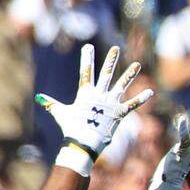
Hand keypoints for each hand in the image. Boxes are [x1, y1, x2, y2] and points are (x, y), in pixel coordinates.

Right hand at [36, 44, 153, 156]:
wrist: (83, 142)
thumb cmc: (71, 128)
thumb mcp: (60, 113)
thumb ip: (51, 104)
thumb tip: (38, 97)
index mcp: (85, 94)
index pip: (86, 72)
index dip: (87, 59)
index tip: (88, 47)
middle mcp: (99, 95)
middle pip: (106, 74)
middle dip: (111, 60)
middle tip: (116, 48)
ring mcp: (110, 103)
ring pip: (122, 85)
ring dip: (130, 75)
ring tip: (138, 64)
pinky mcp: (119, 113)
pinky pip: (132, 105)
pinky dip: (141, 99)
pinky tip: (150, 92)